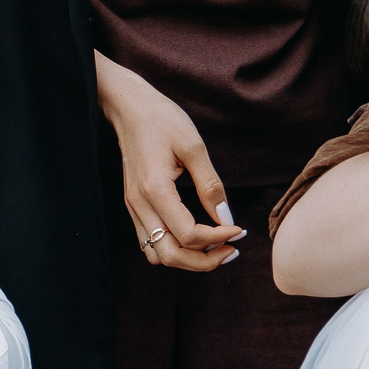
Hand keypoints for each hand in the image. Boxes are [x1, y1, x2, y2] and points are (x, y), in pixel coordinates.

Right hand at [97, 52, 242, 270]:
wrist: (129, 107)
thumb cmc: (161, 120)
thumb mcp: (193, 147)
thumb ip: (210, 185)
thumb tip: (226, 218)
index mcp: (155, 190)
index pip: (188, 234)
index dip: (218, 237)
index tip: (239, 229)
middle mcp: (139, 205)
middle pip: (171, 256)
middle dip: (204, 261)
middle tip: (231, 250)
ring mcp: (133, 207)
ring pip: (158, 255)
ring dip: (187, 259)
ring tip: (214, 247)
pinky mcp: (134, 205)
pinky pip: (151, 242)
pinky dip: (174, 248)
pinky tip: (194, 237)